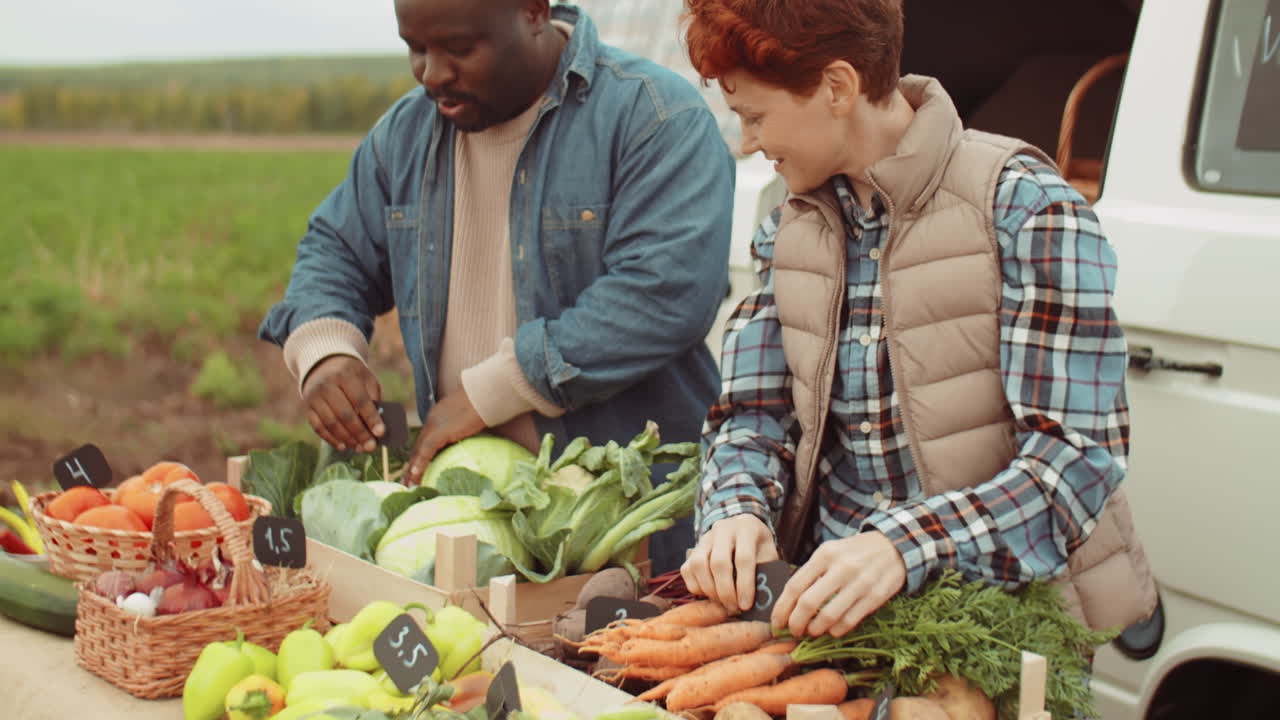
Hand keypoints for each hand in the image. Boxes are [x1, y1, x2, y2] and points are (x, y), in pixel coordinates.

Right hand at [301, 355, 383, 452]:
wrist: (323, 364)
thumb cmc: (351, 375)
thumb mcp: (365, 378)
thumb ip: (373, 398)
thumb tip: (377, 424)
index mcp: (344, 374)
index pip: (360, 400)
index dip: (371, 418)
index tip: (381, 433)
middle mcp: (326, 385)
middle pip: (345, 414)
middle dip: (360, 433)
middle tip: (371, 447)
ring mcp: (314, 397)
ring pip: (331, 423)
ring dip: (347, 439)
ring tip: (359, 448)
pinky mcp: (307, 408)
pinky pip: (318, 427)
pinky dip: (331, 439)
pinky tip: (343, 446)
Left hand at [403, 389, 485, 484]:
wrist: (483, 395)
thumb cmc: (482, 404)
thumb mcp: (467, 418)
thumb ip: (461, 429)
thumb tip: (463, 439)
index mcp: (437, 419)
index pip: (425, 441)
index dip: (419, 457)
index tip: (414, 470)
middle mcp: (432, 423)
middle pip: (418, 448)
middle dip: (411, 466)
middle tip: (406, 482)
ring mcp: (434, 427)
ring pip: (419, 452)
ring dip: (412, 469)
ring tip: (408, 485)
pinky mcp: (439, 432)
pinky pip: (426, 451)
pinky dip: (420, 464)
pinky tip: (415, 475)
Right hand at [681, 514, 779, 611]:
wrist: (742, 530)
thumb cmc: (758, 548)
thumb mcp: (768, 555)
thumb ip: (766, 574)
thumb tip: (761, 601)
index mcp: (746, 527)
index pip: (743, 558)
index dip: (744, 585)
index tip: (746, 605)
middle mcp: (722, 528)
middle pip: (718, 562)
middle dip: (725, 591)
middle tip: (733, 608)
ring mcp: (705, 537)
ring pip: (698, 565)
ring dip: (710, 590)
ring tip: (722, 604)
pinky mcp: (693, 548)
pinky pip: (687, 570)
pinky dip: (696, 587)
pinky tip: (710, 596)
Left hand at [771, 531, 905, 637]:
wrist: (893, 547)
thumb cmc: (854, 552)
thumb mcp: (830, 551)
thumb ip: (811, 572)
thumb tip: (789, 602)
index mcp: (825, 555)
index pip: (795, 586)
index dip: (782, 608)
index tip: (776, 622)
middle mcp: (841, 569)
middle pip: (808, 604)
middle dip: (795, 624)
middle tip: (793, 631)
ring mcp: (859, 584)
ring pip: (828, 617)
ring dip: (815, 630)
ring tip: (812, 631)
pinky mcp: (875, 597)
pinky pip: (849, 621)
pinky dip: (836, 631)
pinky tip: (832, 630)